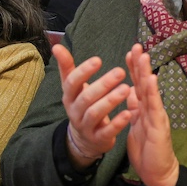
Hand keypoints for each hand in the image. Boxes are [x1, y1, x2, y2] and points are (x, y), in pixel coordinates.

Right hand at [54, 43, 131, 169]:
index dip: (84, 71)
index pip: (72, 83)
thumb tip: (57, 46)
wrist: (84, 139)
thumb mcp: (73, 88)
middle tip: (120, 72)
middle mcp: (74, 111)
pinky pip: (106, 132)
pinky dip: (117, 123)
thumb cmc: (82, 105)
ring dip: (111, 101)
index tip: (98, 60)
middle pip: (86, 98)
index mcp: (69, 96)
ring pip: (95, 114)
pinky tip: (129, 113)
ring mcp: (85, 126)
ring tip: (126, 88)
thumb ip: (67, 67)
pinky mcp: (98, 139)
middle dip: (102, 84)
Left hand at [124, 44, 178, 185]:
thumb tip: (131, 93)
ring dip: (146, 72)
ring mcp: (157, 116)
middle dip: (140, 64)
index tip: (130, 52)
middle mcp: (152, 109)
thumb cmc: (148, 150)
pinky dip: (153, 92)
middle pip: (145, 83)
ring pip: (150, 91)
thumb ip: (135, 109)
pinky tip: (151, 79)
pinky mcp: (158, 127)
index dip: (134, 69)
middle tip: (136, 45)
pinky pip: (154, 107)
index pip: (138, 85)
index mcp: (144, 109)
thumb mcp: (136, 125)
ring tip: (143, 55)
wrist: (158, 173)